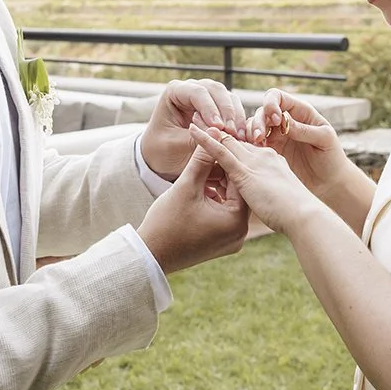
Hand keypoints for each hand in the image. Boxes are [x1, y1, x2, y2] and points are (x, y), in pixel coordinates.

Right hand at [137, 144, 249, 273]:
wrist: (150, 255)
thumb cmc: (166, 222)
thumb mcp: (186, 186)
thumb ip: (203, 159)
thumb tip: (215, 134)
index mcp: (236, 221)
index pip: (240, 181)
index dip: (228, 160)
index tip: (218, 145)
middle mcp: (240, 234)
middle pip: (237, 192)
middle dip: (223, 172)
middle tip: (211, 154)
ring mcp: (231, 240)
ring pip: (230, 202)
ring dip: (218, 185)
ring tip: (202, 169)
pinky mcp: (221, 243)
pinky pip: (224, 214)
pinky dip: (214, 200)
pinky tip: (200, 187)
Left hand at [141, 79, 249, 180]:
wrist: (163, 160)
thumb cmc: (161, 151)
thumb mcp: (175, 146)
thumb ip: (195, 139)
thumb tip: (218, 132)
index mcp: (175, 92)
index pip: (197, 92)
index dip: (209, 108)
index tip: (218, 127)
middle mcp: (193, 90)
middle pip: (216, 91)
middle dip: (226, 111)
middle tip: (231, 132)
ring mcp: (208, 98)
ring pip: (229, 98)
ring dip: (236, 117)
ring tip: (238, 137)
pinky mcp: (219, 110)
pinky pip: (234, 111)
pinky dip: (239, 123)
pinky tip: (243, 138)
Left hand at [188, 124, 327, 236]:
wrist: (304, 217)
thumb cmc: (294, 214)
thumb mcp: (279, 198)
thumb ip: (266, 192)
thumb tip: (258, 198)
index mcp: (271, 161)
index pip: (246, 148)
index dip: (231, 140)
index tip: (217, 134)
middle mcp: (262, 156)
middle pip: (236, 140)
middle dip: (218, 129)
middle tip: (199, 116)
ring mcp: (254, 161)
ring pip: (227, 140)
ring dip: (208, 129)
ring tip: (193, 118)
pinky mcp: (245, 171)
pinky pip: (221, 151)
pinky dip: (205, 140)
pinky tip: (193, 131)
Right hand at [248, 89, 352, 199]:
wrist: (330, 183)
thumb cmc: (332, 158)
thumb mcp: (324, 140)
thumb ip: (304, 130)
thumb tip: (283, 121)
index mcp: (300, 112)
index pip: (278, 97)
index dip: (271, 104)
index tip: (276, 120)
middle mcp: (285, 121)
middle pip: (262, 111)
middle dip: (258, 121)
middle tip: (258, 137)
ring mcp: (276, 136)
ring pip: (254, 126)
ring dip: (250, 133)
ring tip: (255, 144)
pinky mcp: (270, 151)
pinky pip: (254, 144)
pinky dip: (249, 145)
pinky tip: (253, 152)